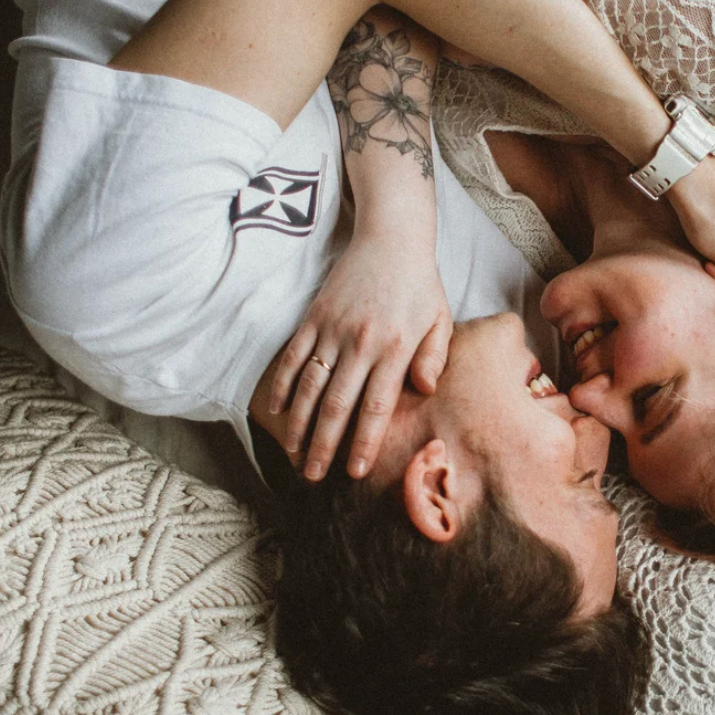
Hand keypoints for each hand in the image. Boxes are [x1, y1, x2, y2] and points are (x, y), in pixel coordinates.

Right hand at [267, 231, 451, 480]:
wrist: (391, 239)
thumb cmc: (421, 285)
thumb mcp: (440, 320)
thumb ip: (434, 357)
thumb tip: (426, 391)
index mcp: (394, 349)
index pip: (375, 407)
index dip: (363, 442)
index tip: (355, 471)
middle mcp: (360, 343)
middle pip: (336, 405)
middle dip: (323, 445)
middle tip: (314, 475)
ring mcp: (333, 330)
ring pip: (309, 386)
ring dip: (298, 424)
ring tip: (293, 454)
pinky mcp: (314, 317)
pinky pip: (292, 357)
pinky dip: (281, 385)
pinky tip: (274, 411)